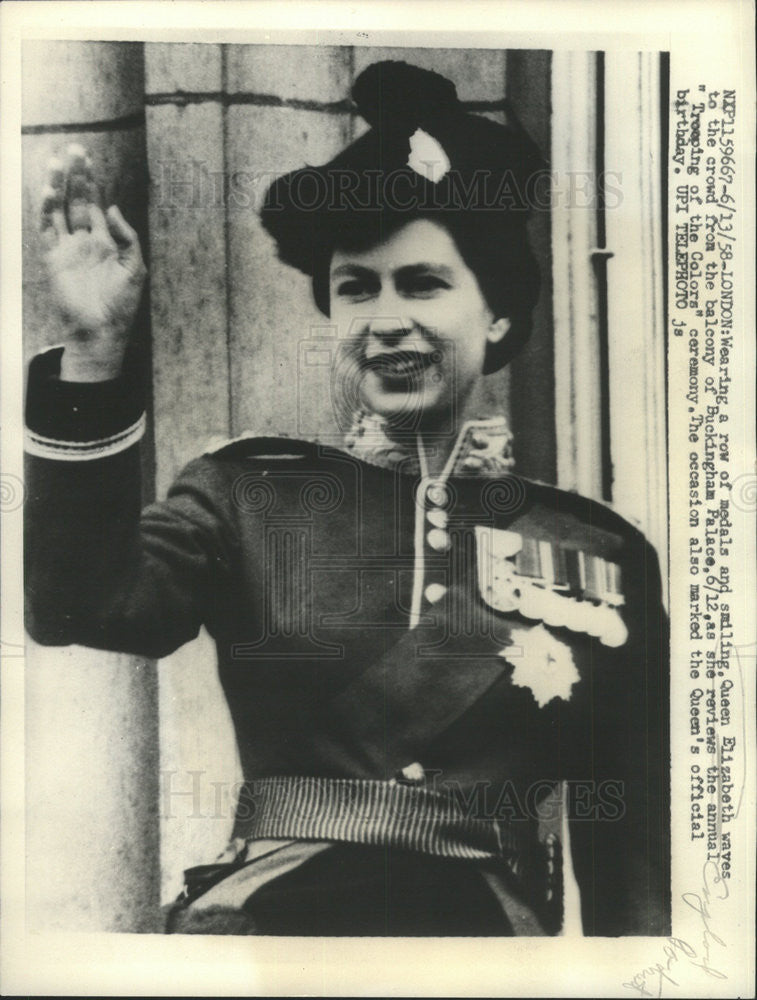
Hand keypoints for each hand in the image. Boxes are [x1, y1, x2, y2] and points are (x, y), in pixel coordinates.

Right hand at [41, 144, 146, 380]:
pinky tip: (48, 190)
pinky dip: (46, 210)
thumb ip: (127, 236)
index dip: (90, 182)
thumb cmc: (122, 305)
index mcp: (105, 242)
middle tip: (73, 149)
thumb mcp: (135, 267)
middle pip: (76, 200)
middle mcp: (84, 241)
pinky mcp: (53, 259)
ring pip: (59, 209)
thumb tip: (112, 207)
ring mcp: (67, 249)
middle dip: (75, 175)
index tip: (86, 158)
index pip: (95, 204)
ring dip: (57, 185)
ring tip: (56, 160)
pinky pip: (47, 229)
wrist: (102, 332)